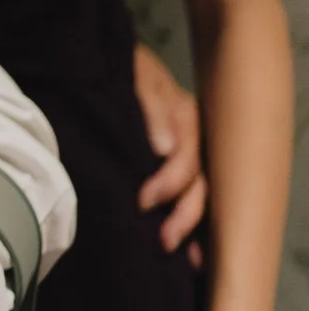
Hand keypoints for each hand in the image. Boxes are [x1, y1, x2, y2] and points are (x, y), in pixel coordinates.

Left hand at [132, 42, 206, 262]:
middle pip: (199, 184)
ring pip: (199, 193)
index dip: (169, 183)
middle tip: (164, 241)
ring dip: (191, 225)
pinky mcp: (174, 161)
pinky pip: (189, 194)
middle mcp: (191, 137)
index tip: (143, 202)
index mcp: (185, 116)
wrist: (110, 56)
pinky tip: (193, 252)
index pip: (187, 159)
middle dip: (185, 216)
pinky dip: (191, 222)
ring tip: (180, 254)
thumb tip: (165, 148)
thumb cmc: (122, 66)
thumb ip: (151, 108)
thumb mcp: (135, 76)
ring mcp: (187, 150)